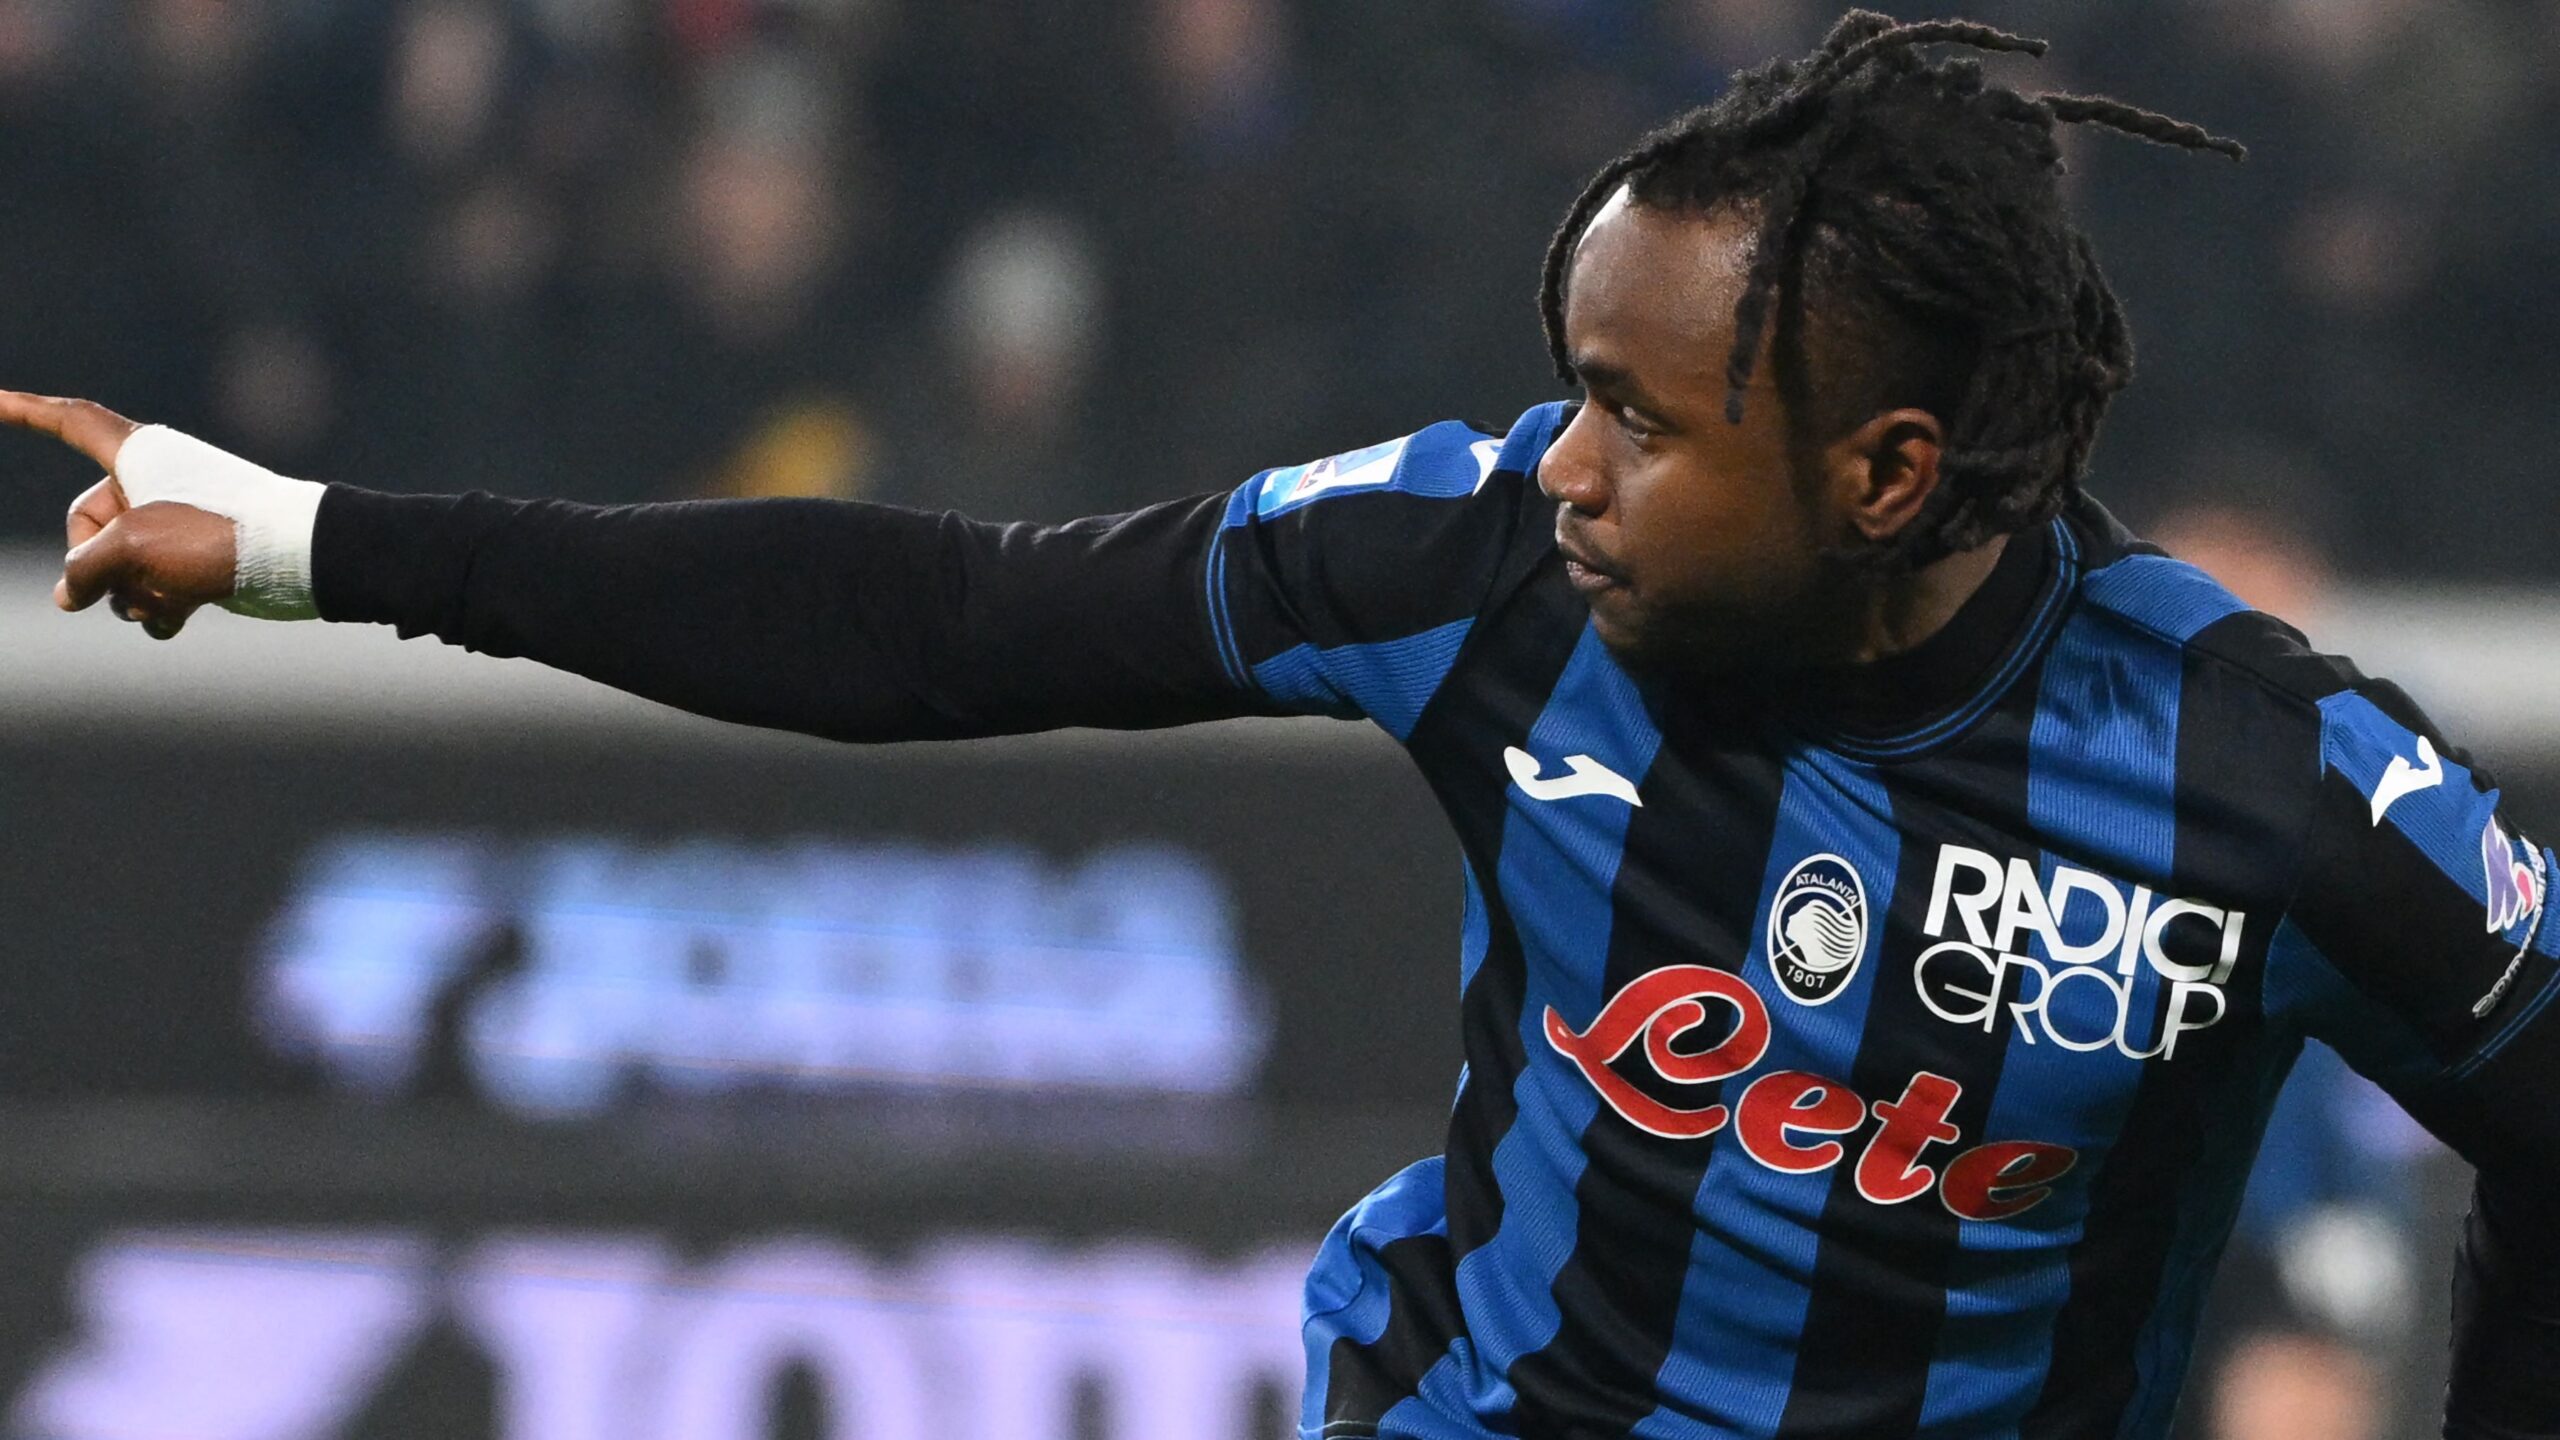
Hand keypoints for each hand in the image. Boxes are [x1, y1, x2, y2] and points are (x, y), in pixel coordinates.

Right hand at [0, 391, 237, 639]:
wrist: (297, 561)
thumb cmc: (215, 535)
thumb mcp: (131, 549)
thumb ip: (84, 570)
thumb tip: (68, 596)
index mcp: (137, 454)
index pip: (69, 422)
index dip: (24, 410)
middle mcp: (150, 484)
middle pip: (85, 525)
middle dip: (101, 566)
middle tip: (138, 577)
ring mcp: (172, 524)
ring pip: (119, 568)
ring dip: (135, 594)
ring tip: (173, 596)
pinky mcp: (195, 560)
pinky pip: (152, 590)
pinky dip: (160, 609)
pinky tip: (181, 619)